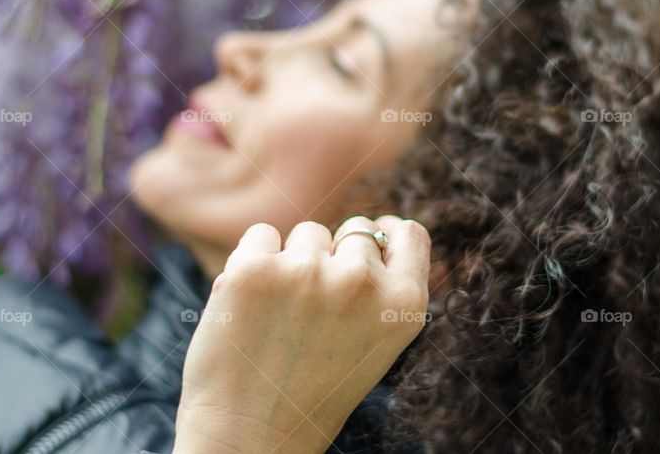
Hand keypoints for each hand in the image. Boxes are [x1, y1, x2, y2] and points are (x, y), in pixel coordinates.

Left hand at [173, 215, 430, 453]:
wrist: (250, 437)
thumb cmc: (314, 390)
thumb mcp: (376, 342)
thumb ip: (385, 288)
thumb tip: (378, 226)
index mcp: (403, 305)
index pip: (410, 235)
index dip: (388, 235)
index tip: (371, 244)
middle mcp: (361, 282)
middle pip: (356, 230)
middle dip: (336, 256)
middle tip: (315, 309)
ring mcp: (307, 272)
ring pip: (307, 234)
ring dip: (294, 261)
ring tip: (282, 316)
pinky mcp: (254, 269)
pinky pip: (261, 235)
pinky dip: (253, 260)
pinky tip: (252, 304)